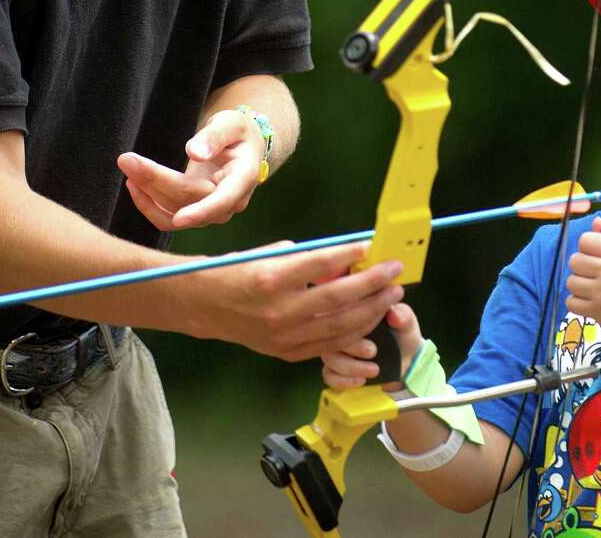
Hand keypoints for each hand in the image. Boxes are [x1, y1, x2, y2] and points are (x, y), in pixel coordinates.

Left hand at [118, 109, 265, 230]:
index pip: (223, 201)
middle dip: (156, 181)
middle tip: (126, 159)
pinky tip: (133, 184)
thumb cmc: (237, 131)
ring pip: (174, 212)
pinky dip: (148, 205)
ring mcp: (212, 211)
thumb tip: (195, 153)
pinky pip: (168, 218)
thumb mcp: (231, 123)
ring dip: (147, 192)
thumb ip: (214, 136)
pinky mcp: (195, 213)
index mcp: (243, 178)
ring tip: (128, 165)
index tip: (179, 219)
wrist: (241, 146)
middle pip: (189, 200)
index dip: (201, 212)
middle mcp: (230, 202)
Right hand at [198, 241, 405, 362]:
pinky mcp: (287, 352)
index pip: (320, 265)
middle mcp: (279, 310)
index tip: (371, 246)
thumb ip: (304, 258)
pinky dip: (353, 335)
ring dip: (370, 310)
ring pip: (338, 326)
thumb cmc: (237, 271)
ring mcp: (284, 336)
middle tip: (395, 273)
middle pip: (337, 299)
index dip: (349, 256)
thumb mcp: (267, 254)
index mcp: (271, 278)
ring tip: (391, 295)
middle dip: (372, 286)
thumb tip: (343, 257)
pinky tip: (371, 321)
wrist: (205, 306)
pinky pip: (328, 346)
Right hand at [321, 302, 424, 388]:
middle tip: (373, 351)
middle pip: (331, 334)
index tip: (374, 331)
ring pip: (328, 356)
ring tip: (374, 370)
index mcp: (354, 307)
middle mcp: (339, 325)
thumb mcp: (406, 322)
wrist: (406, 361)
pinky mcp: (334, 366)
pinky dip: (343, 380)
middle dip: (352, 347)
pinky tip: (361, 380)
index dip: (357, 323)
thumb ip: (403, 316)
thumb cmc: (402, 334)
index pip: (342, 308)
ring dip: (351, 367)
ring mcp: (334, 346)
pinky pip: (328, 374)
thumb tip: (394, 316)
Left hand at [566, 217, 600, 351]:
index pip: (587, 239)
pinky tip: (591, 302)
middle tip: (595, 274)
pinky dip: (577, 303)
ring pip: (571, 281)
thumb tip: (595, 222)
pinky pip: (571, 302)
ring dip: (579, 285)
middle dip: (581, 265)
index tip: (597, 255)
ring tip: (594, 289)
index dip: (588, 246)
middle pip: (575, 260)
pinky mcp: (599, 313)